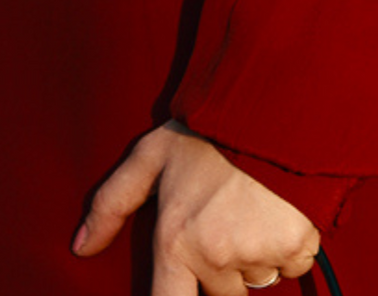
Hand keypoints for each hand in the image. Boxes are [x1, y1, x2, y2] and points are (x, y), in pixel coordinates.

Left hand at [72, 118, 320, 295]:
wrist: (271, 101)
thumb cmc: (207, 128)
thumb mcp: (151, 155)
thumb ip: (111, 203)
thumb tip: (80, 247)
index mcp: (176, 242)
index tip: (179, 288)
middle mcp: (215, 259)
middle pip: (218, 293)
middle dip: (221, 267)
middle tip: (222, 218)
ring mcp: (258, 256)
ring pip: (256, 281)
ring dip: (255, 258)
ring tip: (251, 207)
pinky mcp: (297, 247)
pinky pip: (291, 267)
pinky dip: (288, 247)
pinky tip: (279, 208)